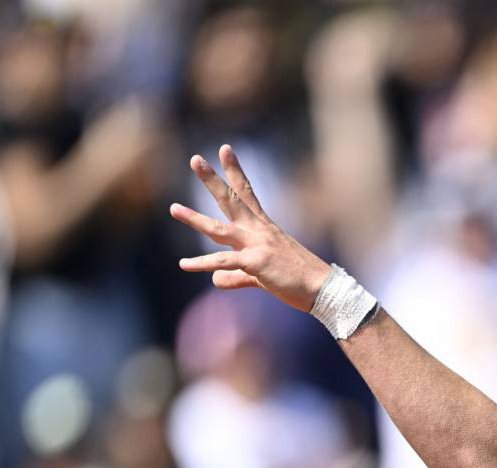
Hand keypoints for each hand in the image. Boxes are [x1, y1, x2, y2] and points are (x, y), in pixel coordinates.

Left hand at [170, 145, 331, 311]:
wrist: (322, 289)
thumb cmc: (299, 280)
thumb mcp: (263, 275)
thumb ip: (236, 276)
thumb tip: (216, 279)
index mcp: (264, 228)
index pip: (247, 193)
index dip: (235, 171)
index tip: (225, 149)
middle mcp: (259, 231)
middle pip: (230, 200)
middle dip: (212, 179)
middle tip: (195, 159)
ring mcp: (256, 245)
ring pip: (218, 228)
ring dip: (194, 218)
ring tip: (173, 208)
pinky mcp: (255, 263)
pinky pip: (223, 262)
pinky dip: (202, 263)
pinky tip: (183, 264)